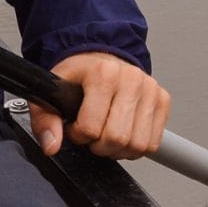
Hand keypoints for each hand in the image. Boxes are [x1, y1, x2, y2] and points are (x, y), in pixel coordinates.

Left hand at [29, 52, 170, 159]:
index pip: (91, 126)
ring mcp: (150, 89)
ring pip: (137, 144)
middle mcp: (131, 78)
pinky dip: (136, 147)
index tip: (75, 127)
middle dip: (98, 146)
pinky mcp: (162, 100)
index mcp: (103, 73)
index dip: (78, 135)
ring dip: (118, 149)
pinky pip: (152, 143)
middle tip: (91, 134)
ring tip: (106, 134)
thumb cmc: (79, 75)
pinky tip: (123, 133)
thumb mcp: (53, 92)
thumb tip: (52, 145)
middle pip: (117, 138)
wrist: (100, 57)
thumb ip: (45, 119)